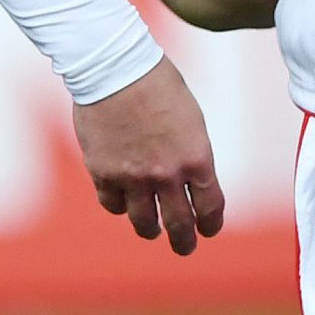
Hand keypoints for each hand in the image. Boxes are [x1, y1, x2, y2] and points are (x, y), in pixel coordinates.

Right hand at [73, 60, 224, 254]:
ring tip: (152, 230)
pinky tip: (122, 202)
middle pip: (180, 225)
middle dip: (185, 242)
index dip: (211, 224)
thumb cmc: (157, 84)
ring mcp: (132, 177)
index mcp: (196, 158)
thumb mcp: (190, 119)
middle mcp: (166, 174)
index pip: (210, 207)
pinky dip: (119, 206)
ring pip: (144, 223)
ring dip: (151, 230)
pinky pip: (113, 205)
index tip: (208, 229)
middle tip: (186, 247)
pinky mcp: (102, 174)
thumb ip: (191, 154)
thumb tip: (188, 182)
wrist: (114, 67)